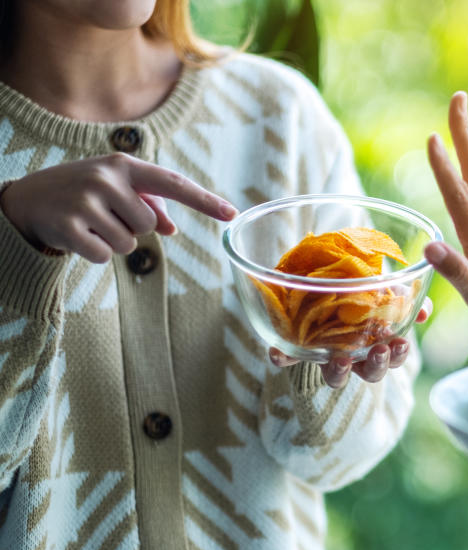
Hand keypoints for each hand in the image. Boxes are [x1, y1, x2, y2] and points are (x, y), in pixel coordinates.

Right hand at [0, 153, 236, 261]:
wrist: (25, 201)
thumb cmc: (83, 194)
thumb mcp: (115, 190)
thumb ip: (149, 205)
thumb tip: (171, 228)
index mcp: (123, 166)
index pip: (174, 184)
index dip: (205, 201)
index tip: (232, 214)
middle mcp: (106, 178)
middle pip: (148, 225)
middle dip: (131, 228)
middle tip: (102, 216)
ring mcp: (85, 201)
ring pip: (129, 243)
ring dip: (113, 242)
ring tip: (88, 224)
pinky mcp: (68, 226)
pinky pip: (105, 256)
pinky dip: (96, 254)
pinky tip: (76, 236)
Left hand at [269, 297, 432, 387]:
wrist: (323, 272)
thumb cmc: (360, 284)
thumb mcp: (384, 286)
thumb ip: (404, 297)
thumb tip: (424, 311)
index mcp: (376, 343)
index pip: (391, 357)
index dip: (396, 355)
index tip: (400, 343)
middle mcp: (353, 355)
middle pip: (369, 373)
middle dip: (377, 365)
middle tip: (380, 350)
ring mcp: (324, 354)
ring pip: (334, 375)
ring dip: (339, 371)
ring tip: (342, 359)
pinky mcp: (294, 347)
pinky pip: (286, 357)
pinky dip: (282, 357)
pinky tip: (278, 352)